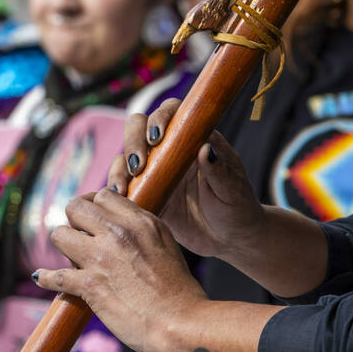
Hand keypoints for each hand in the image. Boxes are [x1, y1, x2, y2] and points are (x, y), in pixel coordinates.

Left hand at [34, 188, 206, 351]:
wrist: (181, 324)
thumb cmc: (178, 290)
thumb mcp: (164, 244)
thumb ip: (140, 229)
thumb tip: (117, 223)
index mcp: (141, 221)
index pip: (103, 195)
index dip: (93, 206)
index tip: (92, 219)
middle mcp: (119, 233)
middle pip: (75, 207)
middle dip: (73, 220)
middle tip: (79, 235)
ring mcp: (102, 258)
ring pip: (60, 234)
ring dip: (63, 246)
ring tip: (71, 258)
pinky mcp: (90, 285)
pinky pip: (55, 275)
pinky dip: (46, 277)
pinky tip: (41, 277)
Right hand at [109, 99, 264, 261]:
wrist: (229, 239)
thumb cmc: (238, 208)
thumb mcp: (233, 190)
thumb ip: (219, 170)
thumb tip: (205, 148)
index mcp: (193, 139)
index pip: (171, 112)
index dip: (159, 118)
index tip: (157, 138)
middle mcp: (169, 150)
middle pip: (138, 129)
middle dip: (132, 141)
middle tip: (138, 165)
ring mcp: (153, 172)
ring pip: (124, 157)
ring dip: (118, 168)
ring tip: (122, 189)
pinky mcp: (144, 194)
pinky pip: (122, 186)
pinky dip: (114, 189)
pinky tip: (116, 199)